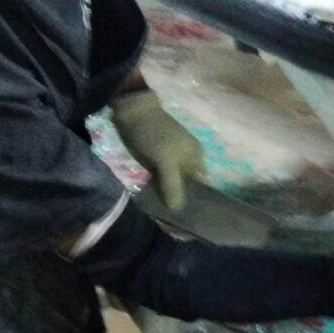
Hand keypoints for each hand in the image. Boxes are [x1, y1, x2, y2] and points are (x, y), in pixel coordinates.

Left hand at [111, 89, 206, 211]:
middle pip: (188, 187)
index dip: (198, 201)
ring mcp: (171, 161)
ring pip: (173, 185)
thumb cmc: (153, 133)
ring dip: (168, 197)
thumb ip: (173, 184)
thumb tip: (177, 209)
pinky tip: (154, 201)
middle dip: (181, 202)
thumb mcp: (165, 160)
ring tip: (162, 214)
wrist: (131, 112)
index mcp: (197, 158)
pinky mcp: (157, 161)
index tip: (190, 218)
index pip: (202, 186)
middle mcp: (187, 160)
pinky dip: (158, 189)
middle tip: (172, 220)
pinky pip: (161, 180)